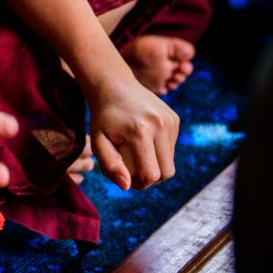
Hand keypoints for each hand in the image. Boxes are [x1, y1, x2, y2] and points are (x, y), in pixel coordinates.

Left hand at [87, 76, 179, 190]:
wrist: (114, 85)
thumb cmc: (103, 117)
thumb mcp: (98, 141)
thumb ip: (110, 166)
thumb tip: (127, 186)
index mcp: (140, 132)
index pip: (151, 174)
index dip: (140, 184)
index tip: (128, 179)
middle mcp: (160, 125)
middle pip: (166, 172)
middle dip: (151, 179)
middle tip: (134, 171)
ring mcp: (170, 120)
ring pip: (171, 161)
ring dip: (156, 164)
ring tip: (136, 152)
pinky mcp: (175, 118)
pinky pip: (171, 147)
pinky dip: (160, 150)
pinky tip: (144, 139)